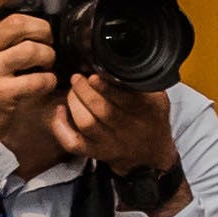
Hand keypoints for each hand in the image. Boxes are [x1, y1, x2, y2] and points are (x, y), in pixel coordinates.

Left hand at [53, 74, 179, 175]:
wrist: (149, 154)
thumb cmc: (150, 119)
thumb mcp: (157, 97)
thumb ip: (140, 82)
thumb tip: (115, 63)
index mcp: (148, 111)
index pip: (127, 99)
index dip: (106, 87)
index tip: (93, 76)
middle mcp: (130, 129)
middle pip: (103, 110)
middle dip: (84, 90)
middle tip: (78, 78)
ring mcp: (111, 142)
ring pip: (87, 124)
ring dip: (74, 103)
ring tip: (73, 90)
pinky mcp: (96, 152)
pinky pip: (74, 143)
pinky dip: (62, 127)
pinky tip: (60, 111)